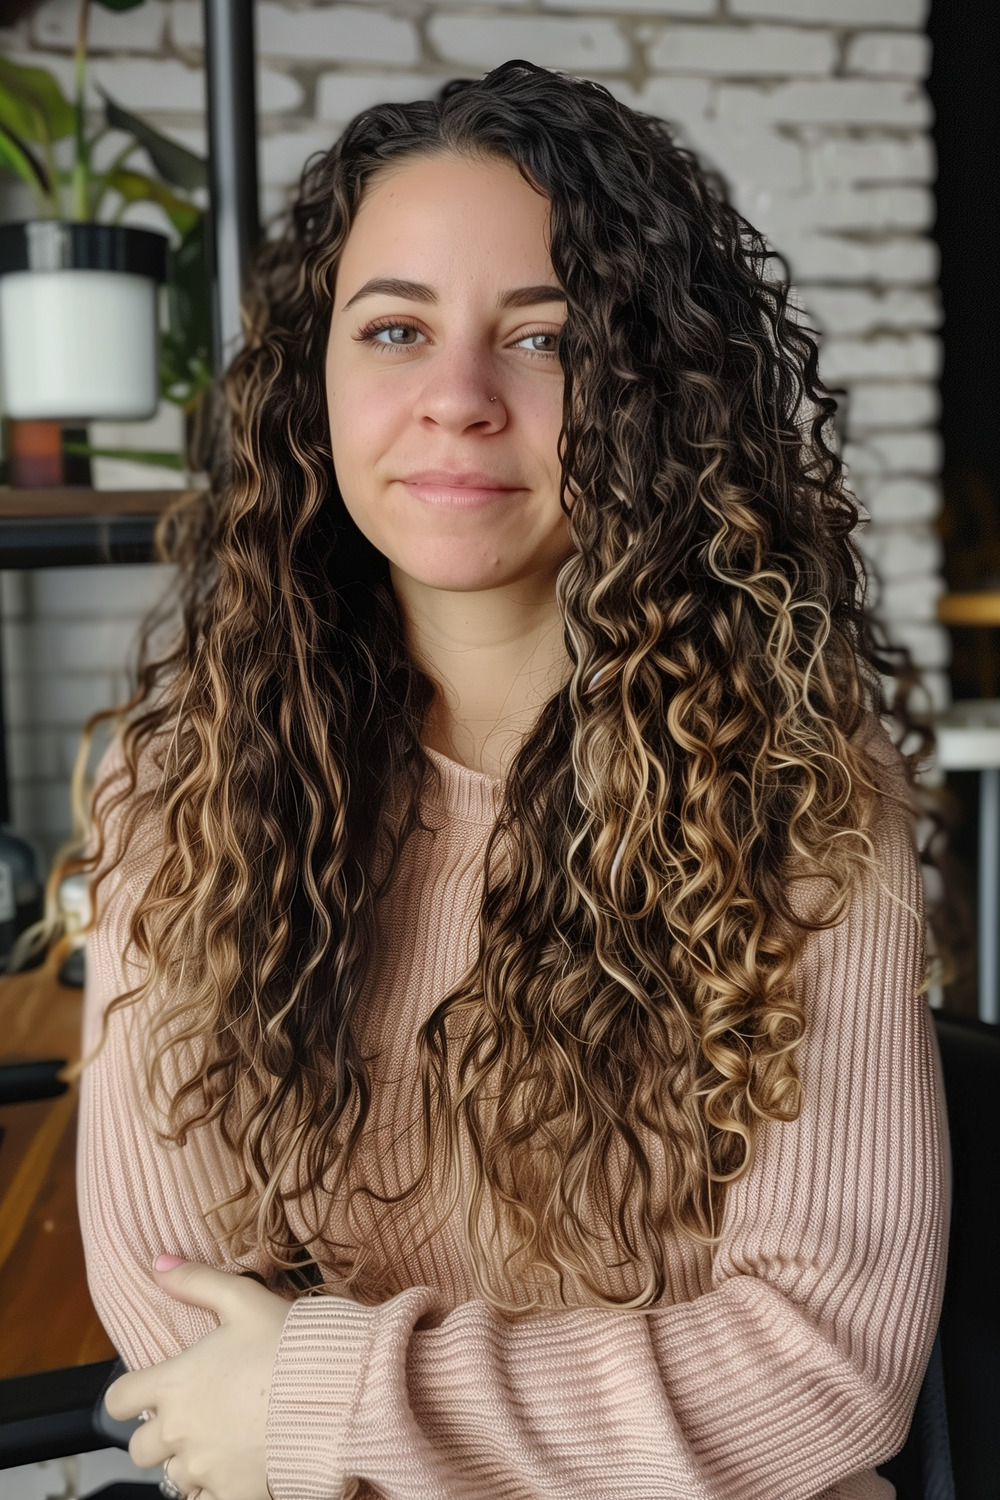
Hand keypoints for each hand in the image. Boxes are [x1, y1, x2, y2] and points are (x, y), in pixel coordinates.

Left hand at [104, 1257, 293, 1499]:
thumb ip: (196, 1282)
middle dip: (159, 1434)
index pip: (118, 1400)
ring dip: (188, 1461)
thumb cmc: (289, 1343)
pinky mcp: (232, 1495)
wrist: (337, 1394)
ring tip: (219, 1442)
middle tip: (192, 1417)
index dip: (129, 1394)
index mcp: (174, 1384)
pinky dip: (212, 1490)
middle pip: (140, 1448)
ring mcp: (204, 1469)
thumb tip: (158, 1264)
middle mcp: (179, 1432)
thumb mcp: (243, 1300)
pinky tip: (233, 1470)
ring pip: (173, 1477)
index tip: (150, 1391)